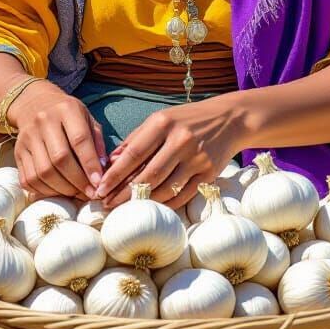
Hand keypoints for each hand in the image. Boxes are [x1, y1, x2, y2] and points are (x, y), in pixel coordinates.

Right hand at [9, 80, 106, 201]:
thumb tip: (102, 170)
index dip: (90, 164)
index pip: (79, 139)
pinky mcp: (17, 151)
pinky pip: (29, 179)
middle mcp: (44, 121)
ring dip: (62, 189)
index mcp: (66, 109)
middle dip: (77, 181)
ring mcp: (28, 137)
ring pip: (43, 172)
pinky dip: (45, 191)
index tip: (99, 182)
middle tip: (89, 193)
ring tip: (76, 193)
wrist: (35, 104)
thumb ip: (97, 142)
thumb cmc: (68, 115)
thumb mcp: (87, 119)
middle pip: (60, 158)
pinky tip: (58, 191)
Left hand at [95, 95, 243, 210]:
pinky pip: (182, 195)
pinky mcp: (209, 173)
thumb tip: (109, 162)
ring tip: (125, 209)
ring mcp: (196, 157)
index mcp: (164, 123)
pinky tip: (151, 208)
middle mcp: (180, 139)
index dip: (115, 174)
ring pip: (164, 188)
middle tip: (107, 205)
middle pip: (147, 175)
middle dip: (124, 194)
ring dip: (142, 202)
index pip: (134, 153)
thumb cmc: (187, 119)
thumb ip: (136, 139)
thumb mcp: (161, 119)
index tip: (100, 189)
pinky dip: (164, 204)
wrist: (230, 119)